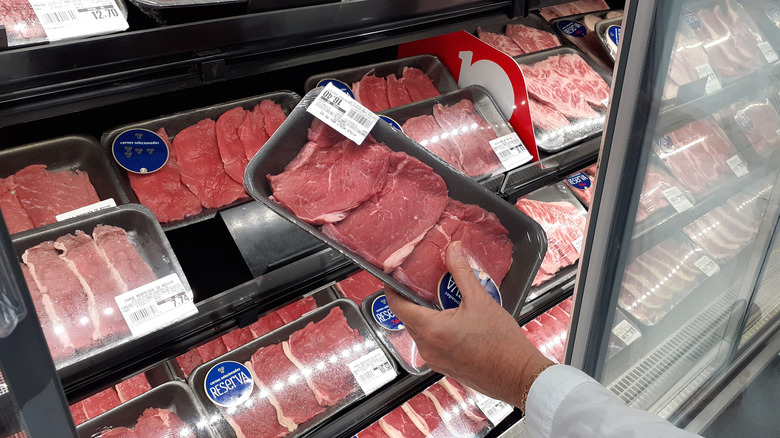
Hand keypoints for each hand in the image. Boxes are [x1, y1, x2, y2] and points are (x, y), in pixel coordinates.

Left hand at [385, 241, 552, 407]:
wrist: (518, 375)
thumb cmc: (501, 343)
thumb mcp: (480, 300)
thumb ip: (461, 272)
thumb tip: (453, 250)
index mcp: (430, 330)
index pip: (396, 306)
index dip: (392, 288)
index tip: (394, 275)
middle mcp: (427, 348)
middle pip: (409, 316)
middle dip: (415, 298)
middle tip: (428, 281)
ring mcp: (434, 360)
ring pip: (420, 330)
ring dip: (428, 314)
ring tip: (447, 299)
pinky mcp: (444, 366)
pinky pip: (432, 343)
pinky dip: (437, 328)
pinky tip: (456, 319)